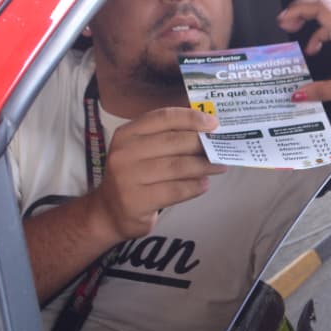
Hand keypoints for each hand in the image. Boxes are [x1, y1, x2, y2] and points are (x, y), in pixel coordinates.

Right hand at [88, 107, 226, 240]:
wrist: (108, 212)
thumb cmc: (134, 175)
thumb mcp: (141, 150)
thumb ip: (167, 137)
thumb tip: (207, 130)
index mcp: (127, 133)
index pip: (163, 117)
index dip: (191, 118)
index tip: (213, 123)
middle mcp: (124, 153)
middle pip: (174, 142)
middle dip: (203, 144)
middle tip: (222, 148)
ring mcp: (128, 178)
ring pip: (178, 166)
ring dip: (204, 165)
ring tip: (219, 166)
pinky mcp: (137, 201)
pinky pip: (176, 190)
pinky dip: (195, 186)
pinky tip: (205, 184)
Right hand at [277, 0, 330, 101]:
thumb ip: (322, 91)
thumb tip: (299, 94)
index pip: (319, 7)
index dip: (297, 8)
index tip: (284, 19)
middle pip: (320, 4)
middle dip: (298, 9)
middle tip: (284, 22)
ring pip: (326, 14)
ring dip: (307, 20)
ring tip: (294, 32)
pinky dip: (318, 33)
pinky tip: (314, 48)